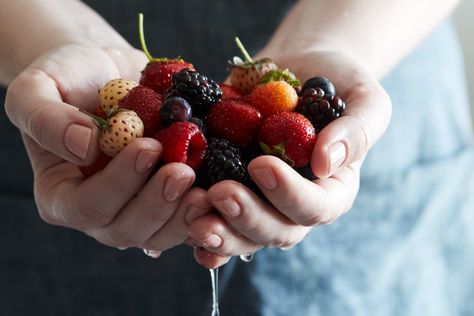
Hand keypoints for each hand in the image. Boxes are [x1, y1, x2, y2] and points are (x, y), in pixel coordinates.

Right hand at [5, 43, 209, 252]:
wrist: (107, 73)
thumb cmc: (68, 80)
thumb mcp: (37, 89)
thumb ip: (46, 119)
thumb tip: (84, 146)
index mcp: (62, 195)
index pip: (88, 206)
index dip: (119, 183)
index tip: (147, 146)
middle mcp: (101, 211)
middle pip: (127, 230)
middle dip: (158, 204)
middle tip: (183, 171)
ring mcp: (137, 209)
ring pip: (161, 234)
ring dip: (186, 215)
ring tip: (208, 188)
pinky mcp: (167, 201)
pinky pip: (187, 219)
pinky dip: (206, 212)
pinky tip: (221, 191)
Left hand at [187, 49, 391, 267]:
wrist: (296, 69)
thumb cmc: (335, 83)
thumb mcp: (363, 99)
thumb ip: (356, 130)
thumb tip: (327, 163)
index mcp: (331, 190)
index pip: (315, 208)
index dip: (289, 194)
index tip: (261, 164)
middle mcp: (293, 205)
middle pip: (275, 231)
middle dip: (246, 217)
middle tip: (219, 194)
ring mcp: (260, 200)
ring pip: (242, 234)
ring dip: (218, 231)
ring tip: (192, 216)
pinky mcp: (229, 186)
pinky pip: (215, 216)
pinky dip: (195, 225)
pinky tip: (181, 223)